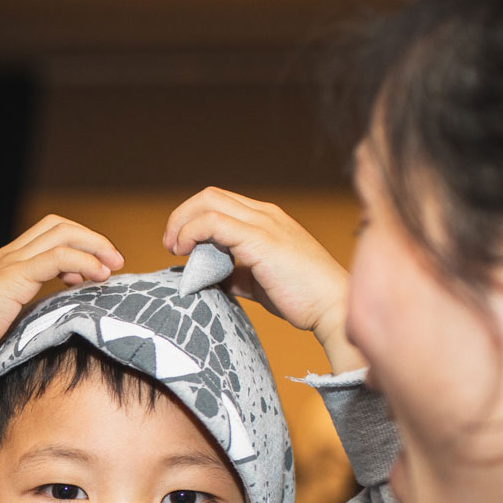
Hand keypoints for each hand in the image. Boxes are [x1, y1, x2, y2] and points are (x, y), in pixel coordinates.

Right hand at [0, 215, 123, 368]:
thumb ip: (20, 313)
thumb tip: (45, 325)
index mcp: (5, 264)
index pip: (47, 234)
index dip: (76, 244)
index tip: (93, 272)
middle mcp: (8, 256)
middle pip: (58, 225)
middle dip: (92, 239)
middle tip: (113, 263)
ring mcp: (10, 263)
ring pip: (62, 233)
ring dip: (95, 246)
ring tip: (112, 269)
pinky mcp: (14, 277)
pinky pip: (58, 257)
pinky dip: (84, 262)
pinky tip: (97, 278)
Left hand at [164, 187, 362, 373]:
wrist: (332, 306)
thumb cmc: (301, 297)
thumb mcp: (260, 281)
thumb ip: (235, 274)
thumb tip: (208, 279)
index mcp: (267, 219)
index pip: (220, 202)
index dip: (192, 218)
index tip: (179, 245)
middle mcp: (265, 214)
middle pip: (210, 195)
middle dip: (181, 216)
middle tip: (171, 245)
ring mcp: (264, 223)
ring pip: (209, 202)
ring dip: (182, 223)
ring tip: (174, 248)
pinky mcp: (260, 239)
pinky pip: (213, 223)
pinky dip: (191, 232)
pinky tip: (185, 253)